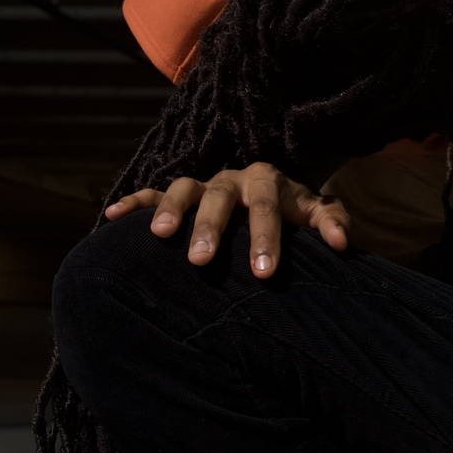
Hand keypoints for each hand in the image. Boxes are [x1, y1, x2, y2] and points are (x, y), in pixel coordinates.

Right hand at [104, 163, 348, 275]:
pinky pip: (152, 193)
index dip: (264, 237)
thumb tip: (341, 244)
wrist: (272, 199)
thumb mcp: (315, 214)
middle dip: (211, 228)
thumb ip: (331, 222)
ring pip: (184, 190)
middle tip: (201, 262)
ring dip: (171, 210)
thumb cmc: (294, 215)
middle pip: (220, 197)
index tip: (263, 272)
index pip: (266, 206)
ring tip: (160, 235)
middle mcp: (232, 179)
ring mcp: (203, 186)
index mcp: (268, 182)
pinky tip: (111, 217)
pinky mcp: (180, 195)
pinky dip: (134, 203)